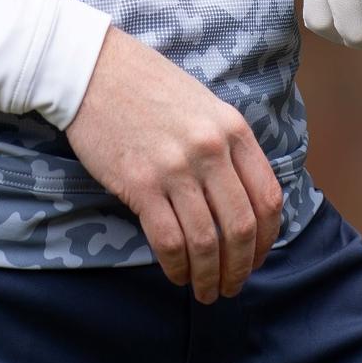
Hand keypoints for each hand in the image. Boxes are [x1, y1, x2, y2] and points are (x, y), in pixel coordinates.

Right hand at [63, 27, 283, 300]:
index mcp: (235, 131)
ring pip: (206, 239)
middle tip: (233, 286)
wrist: (93, 70)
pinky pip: (168, 238)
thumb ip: (228, 148)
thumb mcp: (206, 108)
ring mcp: (177, 168)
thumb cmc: (149, 89)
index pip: (268, 198)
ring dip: (210, 275)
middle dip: (241, 266)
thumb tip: (243, 199)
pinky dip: (177, 265)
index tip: (258, 257)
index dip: (268, 238)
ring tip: (208, 292)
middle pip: (241, 225)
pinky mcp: (140, 183)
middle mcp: (212, 151)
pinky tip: (177, 275)